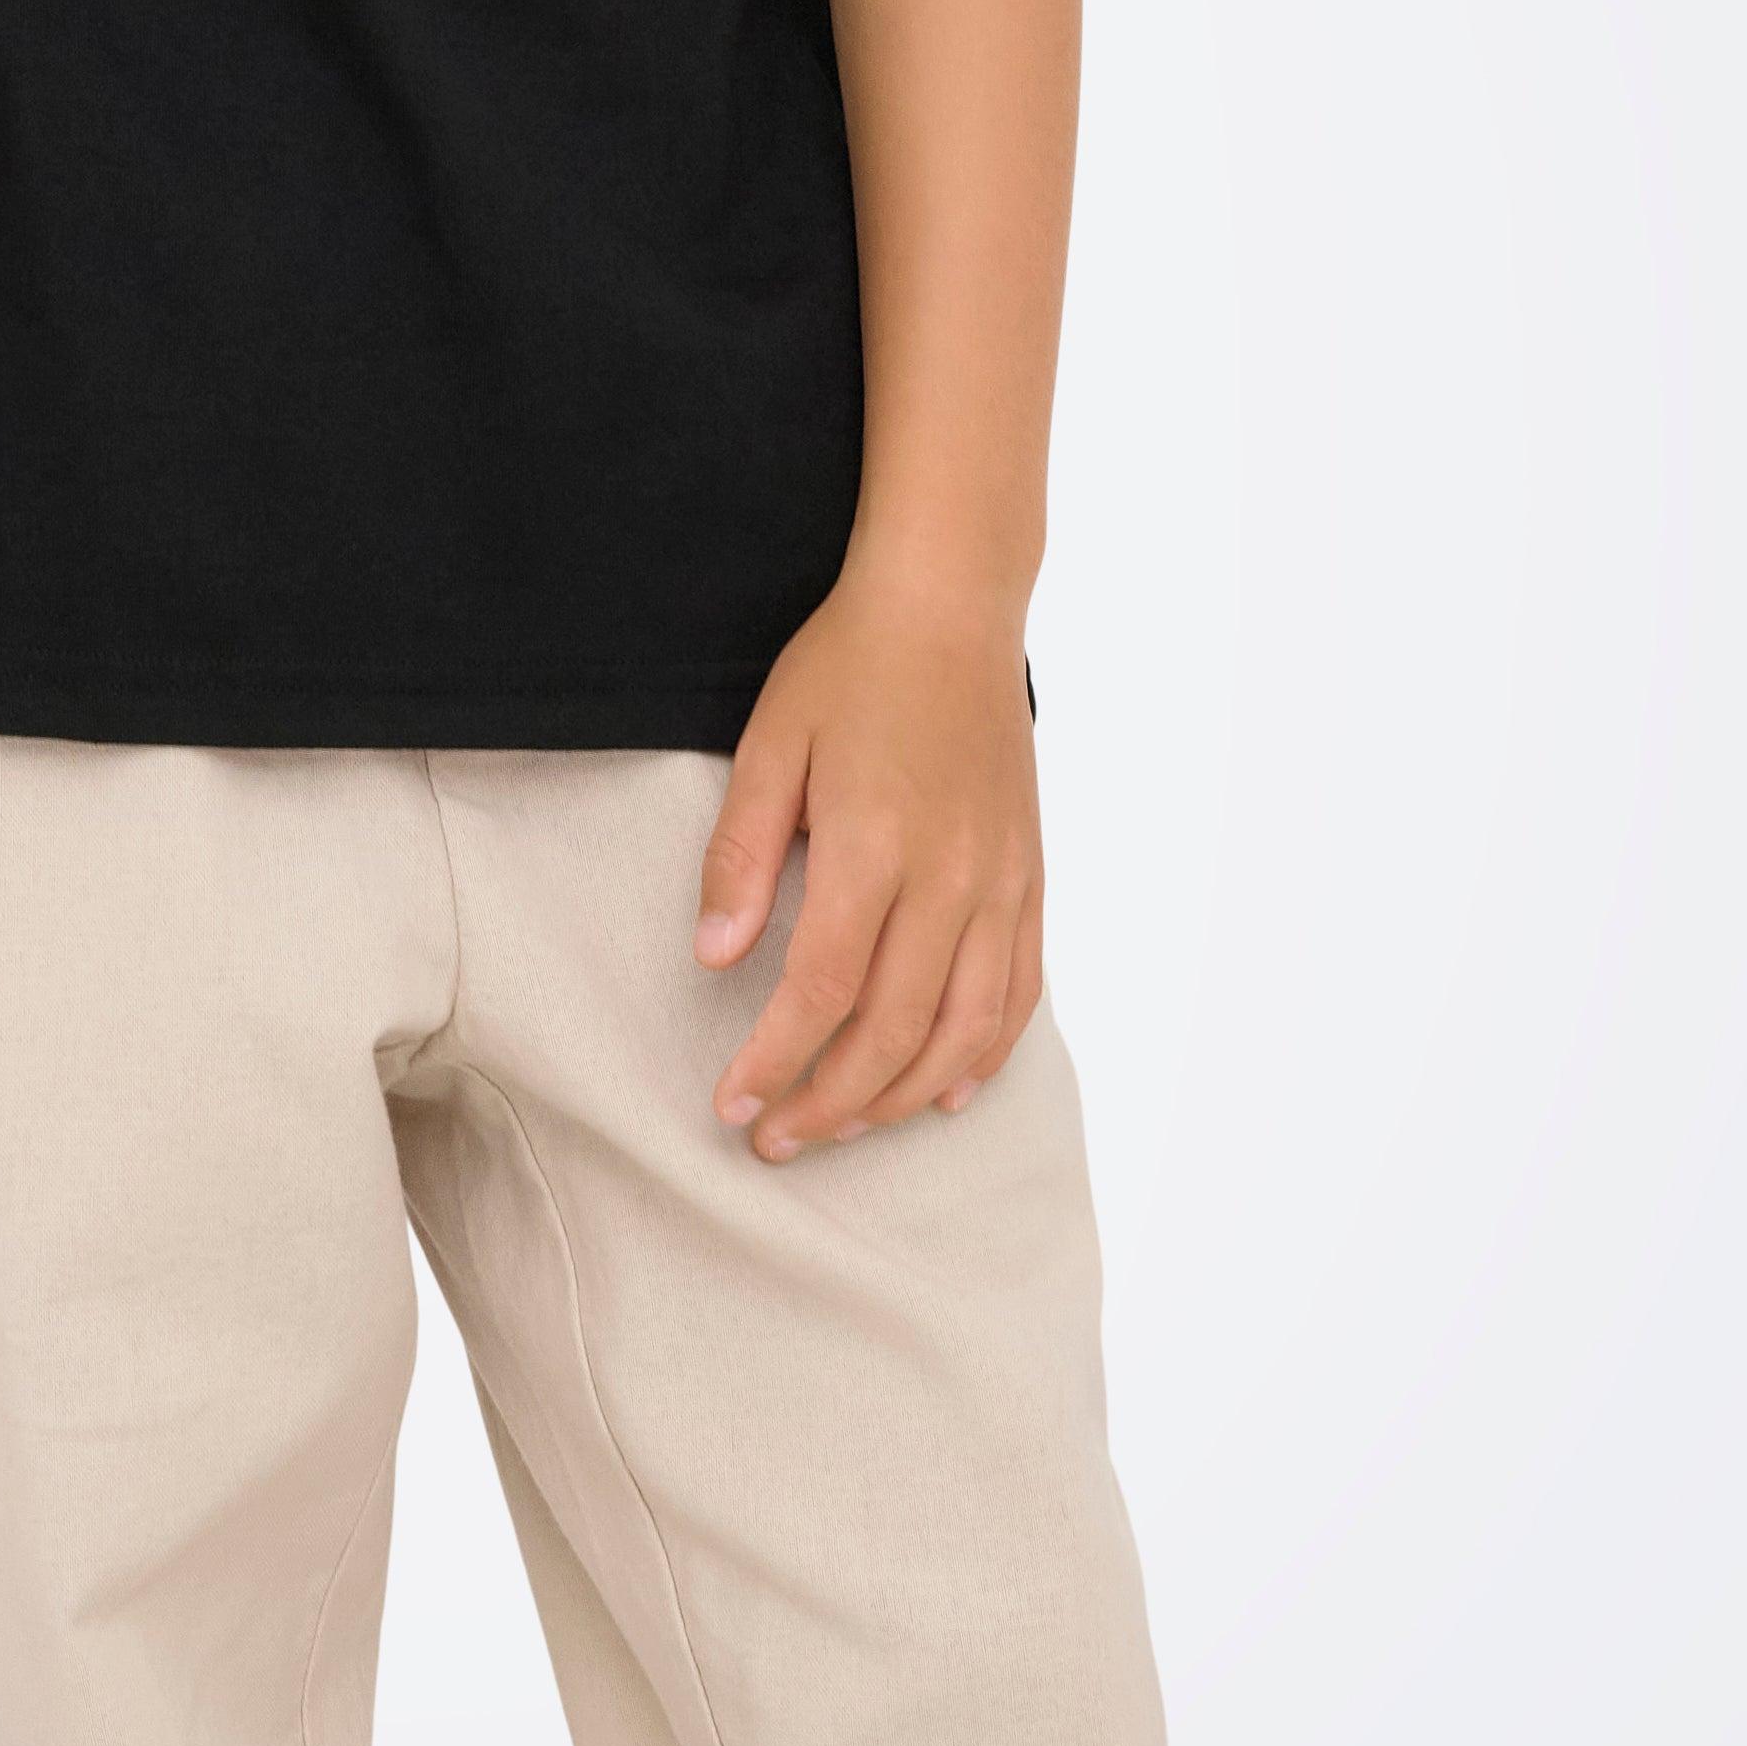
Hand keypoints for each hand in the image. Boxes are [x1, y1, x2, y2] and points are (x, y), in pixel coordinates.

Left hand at [696, 574, 1043, 1153]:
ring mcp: (1001, 879)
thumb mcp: (769, 745)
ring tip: (847, 1125)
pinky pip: (1020, 988)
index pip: (824, 990)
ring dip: (903, 1094)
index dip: (778, 1061)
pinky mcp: (1030, 875)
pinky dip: (986, 1052)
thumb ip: (742, 855)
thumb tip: (716, 955)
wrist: (952, 606)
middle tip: (775, 1139)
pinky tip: (945, 1089)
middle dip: (831, 1101)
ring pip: (965, 1027)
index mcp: (876, 845)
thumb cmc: (849, 669)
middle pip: (895, 1029)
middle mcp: (950, 875)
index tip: (733, 1103)